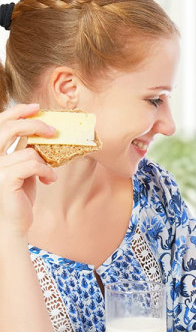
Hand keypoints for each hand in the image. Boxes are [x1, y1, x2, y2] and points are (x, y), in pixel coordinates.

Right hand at [0, 104, 56, 237]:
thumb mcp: (22, 168)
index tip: (36, 107)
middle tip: (54, 131)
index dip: (17, 111)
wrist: (13, 224)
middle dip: (35, 125)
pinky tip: (49, 181)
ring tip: (49, 174)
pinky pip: (34, 165)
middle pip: (9, 128)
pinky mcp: (5, 179)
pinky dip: (47, 172)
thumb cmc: (18, 196)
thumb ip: (24, 150)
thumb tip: (40, 132)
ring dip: (46, 162)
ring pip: (28, 151)